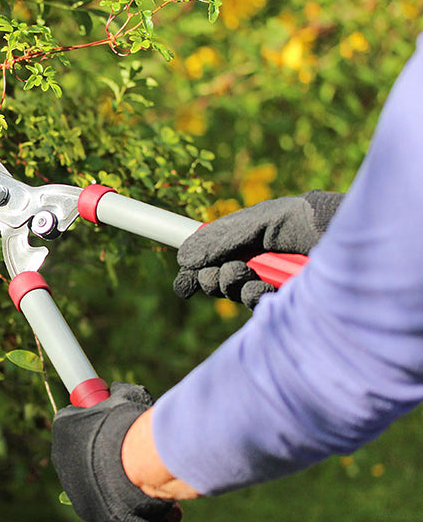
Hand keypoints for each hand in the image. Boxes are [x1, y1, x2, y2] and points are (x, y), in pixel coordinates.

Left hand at [51, 383, 181, 521]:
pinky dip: (116, 494)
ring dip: (107, 471)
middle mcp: (61, 456)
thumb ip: (117, 392)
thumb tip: (115, 390)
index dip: (91, 418)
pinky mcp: (86, 508)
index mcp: (64, 426)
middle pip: (80, 449)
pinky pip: (101, 497)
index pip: (72, 419)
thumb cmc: (129, 425)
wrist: (137, 463)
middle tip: (124, 445)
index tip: (108, 419)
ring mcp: (71, 485)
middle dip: (99, 447)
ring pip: (90, 475)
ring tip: (133, 469)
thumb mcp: (126, 396)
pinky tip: (135, 488)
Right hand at [173, 191, 342, 307]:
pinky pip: (256, 306)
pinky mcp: (286, 303)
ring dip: (230, 284)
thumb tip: (183, 257)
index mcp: (248, 240)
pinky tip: (262, 288)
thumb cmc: (306, 221)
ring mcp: (272, 284)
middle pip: (218, 280)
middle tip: (214, 273)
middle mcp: (258, 263)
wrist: (344, 238)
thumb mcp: (258, 222)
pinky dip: (251, 296)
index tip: (183, 283)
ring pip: (234, 294)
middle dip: (209, 278)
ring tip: (242, 273)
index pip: (213, 258)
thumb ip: (221, 238)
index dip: (195, 271)